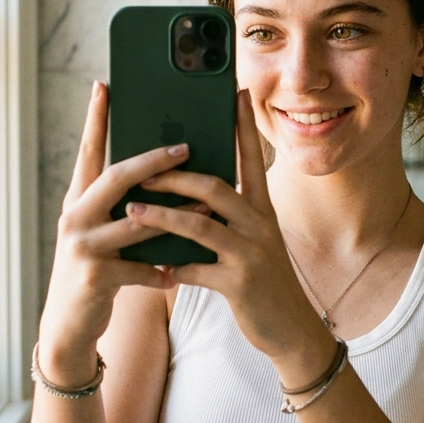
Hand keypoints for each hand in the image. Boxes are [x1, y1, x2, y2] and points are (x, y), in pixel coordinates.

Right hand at [38, 80, 209, 385]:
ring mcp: (82, 247)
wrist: (68, 325)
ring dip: (175, 217)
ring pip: (136, 223)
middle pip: (116, 177)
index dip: (95, 119)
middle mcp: (75, 217)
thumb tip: (162, 171)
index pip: (88, 152)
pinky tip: (177, 273)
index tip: (105, 86)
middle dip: (152, 161)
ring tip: (208, 211)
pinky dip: (161, 271)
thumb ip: (124, 205)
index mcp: (79, 200)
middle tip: (184, 146)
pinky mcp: (95, 278)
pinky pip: (139, 269)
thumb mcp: (103, 232)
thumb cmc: (96, 270)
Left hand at [129, 89, 333, 378]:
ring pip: (200, 226)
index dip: (242, 126)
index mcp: (262, 210)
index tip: (235, 93)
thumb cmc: (263, 281)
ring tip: (131, 210)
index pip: (251, 158)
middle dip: (175, 176)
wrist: (292, 329)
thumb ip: (227, 216)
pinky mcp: (241, 285)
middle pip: (215, 188)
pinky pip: (198, 270)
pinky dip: (174, 268)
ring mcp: (251, 255)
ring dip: (162, 217)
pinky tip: (155, 267)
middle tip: (143, 167)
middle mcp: (259, 226)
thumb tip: (191, 191)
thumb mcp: (252, 242)